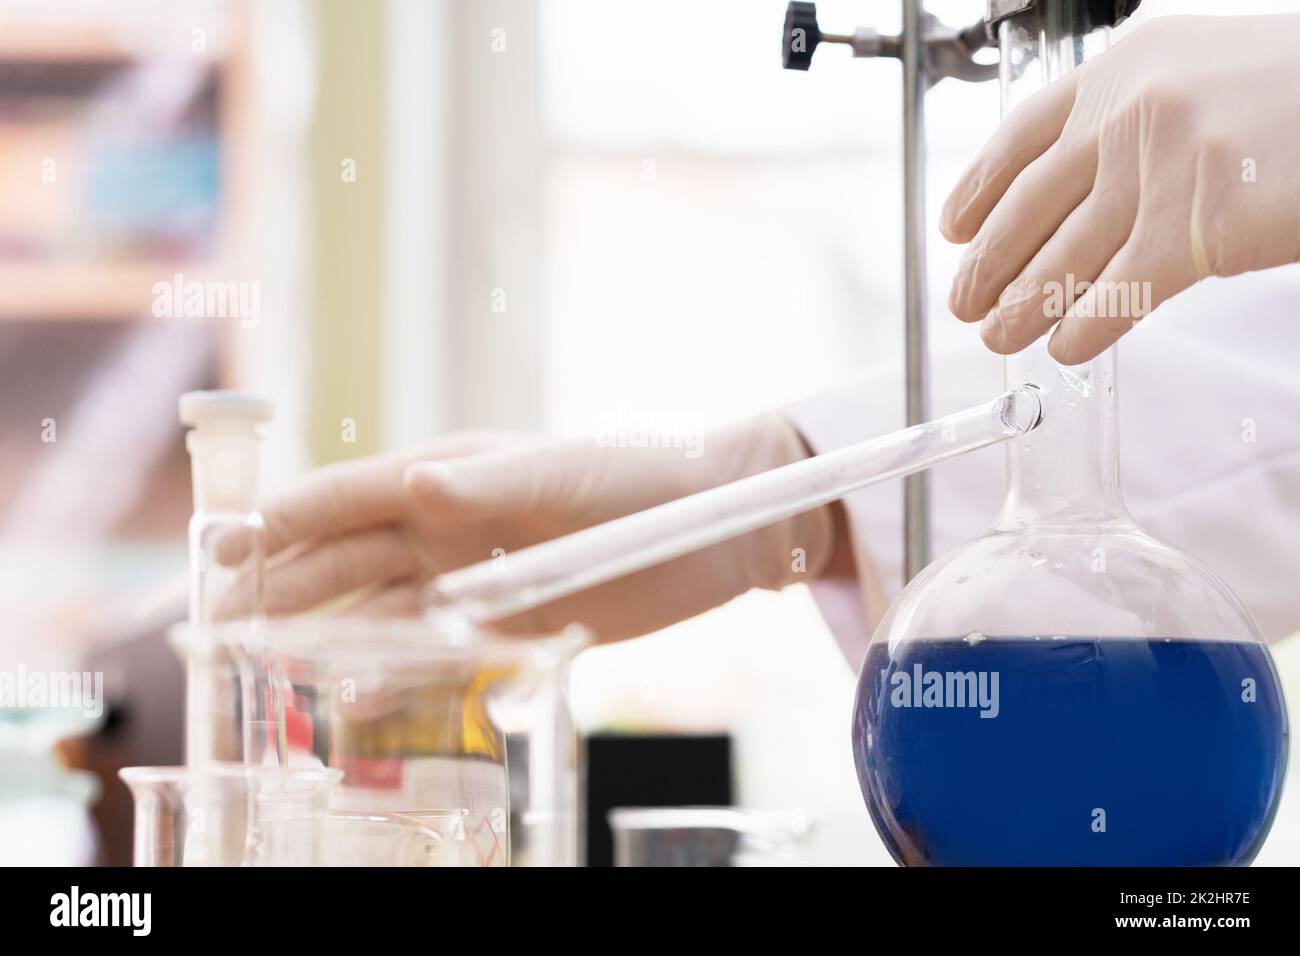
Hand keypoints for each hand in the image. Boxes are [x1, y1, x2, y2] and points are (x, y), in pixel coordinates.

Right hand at [219, 415, 835, 641]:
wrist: (711, 527)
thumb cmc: (637, 479)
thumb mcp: (562, 475)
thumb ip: (488, 485)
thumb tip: (416, 486)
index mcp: (448, 476)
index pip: (345, 496)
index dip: (280, 519)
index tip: (220, 545)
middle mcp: (446, 525)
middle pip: (344, 558)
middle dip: (282, 585)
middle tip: (219, 620)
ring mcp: (472, 575)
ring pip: (378, 608)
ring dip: (324, 633)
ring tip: (267, 666)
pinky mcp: (507, 621)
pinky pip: (432, 648)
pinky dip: (389, 670)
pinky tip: (353, 695)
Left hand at [941, 15, 1299, 363]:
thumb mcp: (1209, 73)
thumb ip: (1141, 118)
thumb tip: (1086, 185)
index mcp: (1128, 67)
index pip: (1023, 135)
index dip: (979, 188)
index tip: (952, 226)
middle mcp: (1131, 115)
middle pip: (1031, 204)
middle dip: (989, 261)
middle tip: (963, 299)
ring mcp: (1160, 171)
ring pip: (1064, 256)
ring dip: (1021, 304)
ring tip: (995, 334)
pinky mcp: (1195, 232)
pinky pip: (1117, 295)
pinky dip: (1082, 328)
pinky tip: (1062, 347)